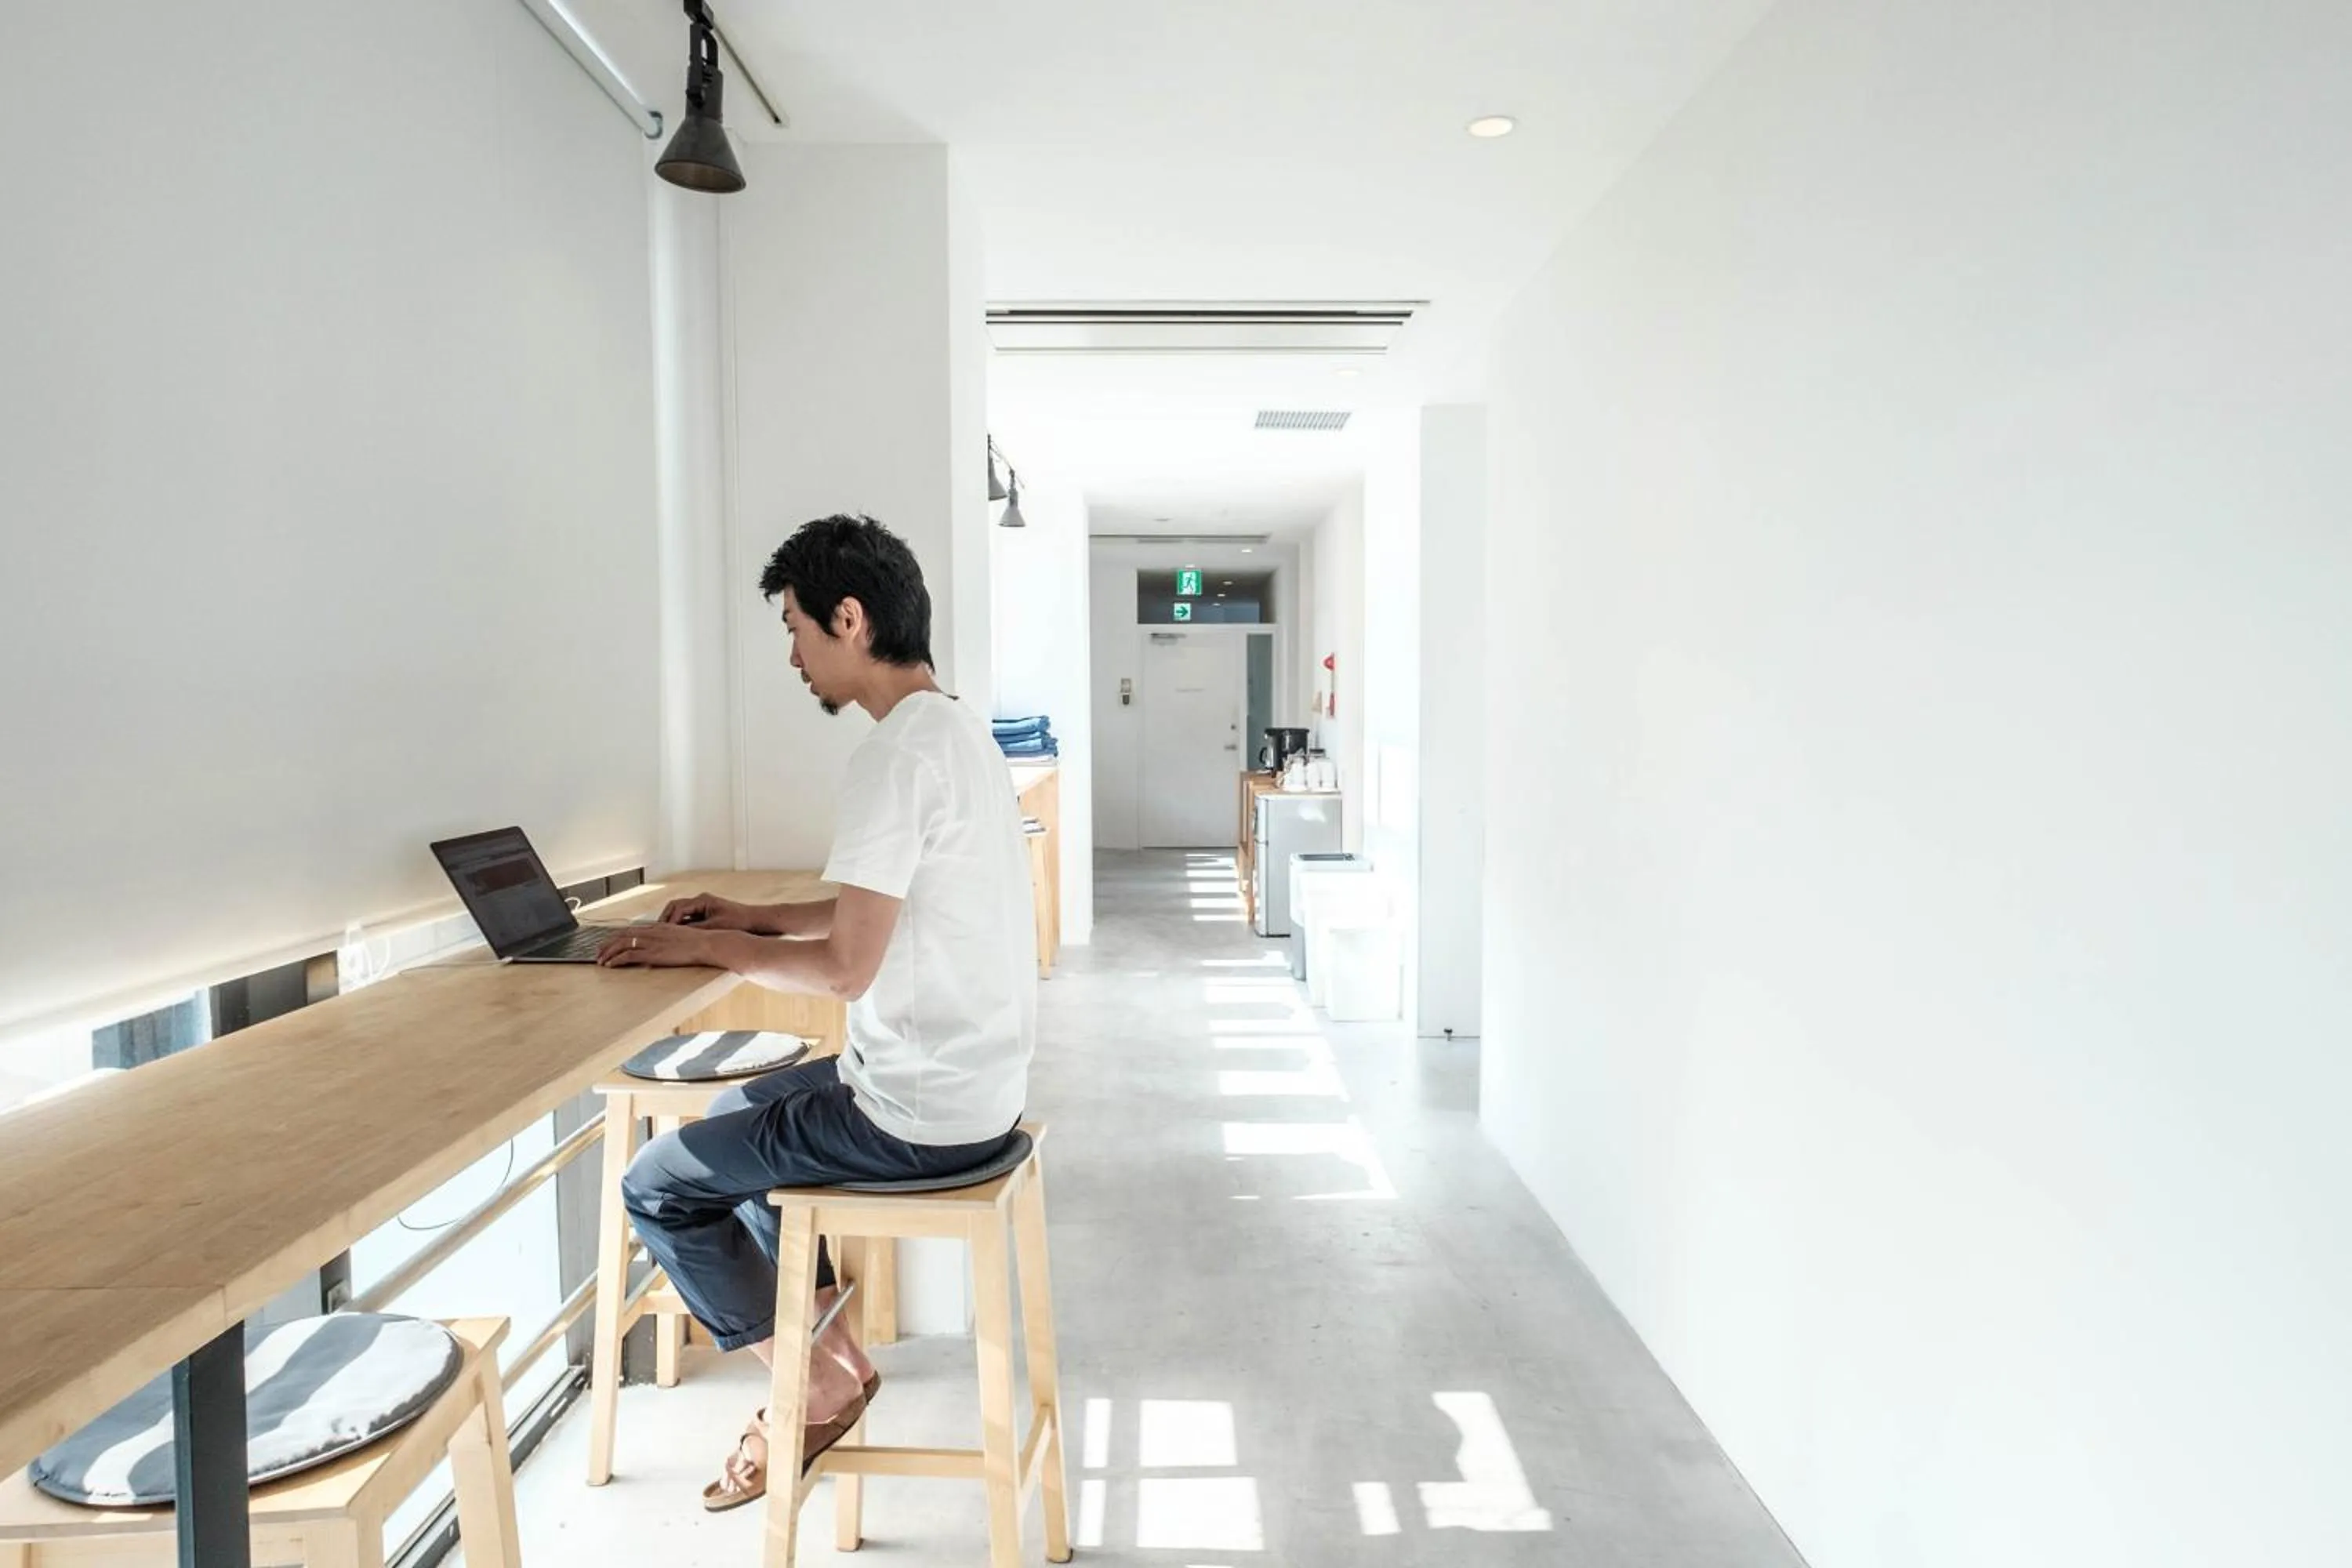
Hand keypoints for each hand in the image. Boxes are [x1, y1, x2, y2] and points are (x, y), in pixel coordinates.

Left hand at [597, 924, 725, 968]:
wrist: (706, 944)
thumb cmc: (699, 942)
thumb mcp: (681, 937)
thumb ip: (668, 940)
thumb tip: (662, 948)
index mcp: (658, 927)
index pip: (632, 930)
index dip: (618, 936)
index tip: (610, 942)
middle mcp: (652, 932)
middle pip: (623, 935)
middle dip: (607, 943)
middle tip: (598, 952)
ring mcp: (652, 942)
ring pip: (622, 944)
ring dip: (608, 952)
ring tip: (600, 960)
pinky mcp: (653, 953)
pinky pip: (629, 954)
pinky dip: (616, 959)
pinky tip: (610, 965)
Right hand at [660, 891, 755, 929]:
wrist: (754, 920)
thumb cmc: (738, 921)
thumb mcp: (715, 927)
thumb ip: (696, 929)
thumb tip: (678, 933)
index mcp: (702, 900)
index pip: (678, 907)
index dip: (670, 920)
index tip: (664, 931)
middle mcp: (701, 900)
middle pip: (675, 906)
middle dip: (666, 918)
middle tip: (657, 931)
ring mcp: (703, 906)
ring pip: (680, 911)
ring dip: (672, 921)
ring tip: (664, 933)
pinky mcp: (705, 913)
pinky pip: (688, 917)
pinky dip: (681, 924)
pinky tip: (677, 935)